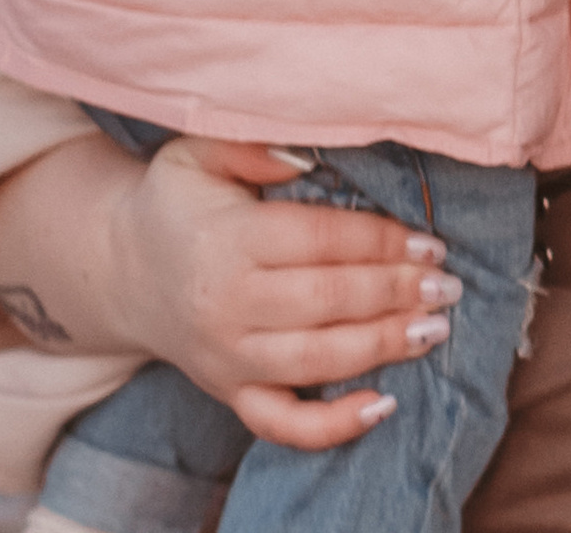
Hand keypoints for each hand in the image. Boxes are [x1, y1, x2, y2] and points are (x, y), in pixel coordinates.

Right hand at [109, 137, 460, 449]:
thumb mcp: (200, 152)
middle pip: (327, 303)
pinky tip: (383, 405)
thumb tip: (310, 155)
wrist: (123, 271)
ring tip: (435, 328)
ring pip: (316, 362)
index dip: (380, 240)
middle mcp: (227, 306)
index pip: (320, 242)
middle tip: (447, 284)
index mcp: (229, 240)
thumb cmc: (177, 202)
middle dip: (396, 293)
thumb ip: (255, 144)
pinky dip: (332, 426)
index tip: (429, 239)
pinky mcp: (228, 393)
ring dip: (383, 347)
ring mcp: (227, 359)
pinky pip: (281, 423)